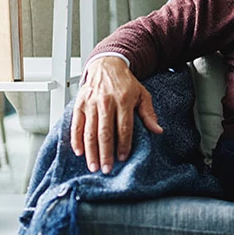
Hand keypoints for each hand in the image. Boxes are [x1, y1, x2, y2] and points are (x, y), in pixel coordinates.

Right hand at [71, 56, 162, 173]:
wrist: (107, 65)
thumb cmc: (125, 83)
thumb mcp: (142, 94)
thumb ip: (148, 113)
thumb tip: (158, 130)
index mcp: (123, 100)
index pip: (123, 127)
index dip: (123, 144)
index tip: (123, 158)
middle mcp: (105, 102)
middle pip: (104, 133)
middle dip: (105, 153)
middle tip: (106, 169)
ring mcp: (90, 103)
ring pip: (89, 131)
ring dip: (91, 151)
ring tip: (93, 166)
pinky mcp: (79, 104)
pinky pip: (76, 125)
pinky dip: (76, 140)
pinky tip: (79, 152)